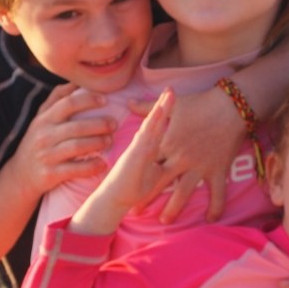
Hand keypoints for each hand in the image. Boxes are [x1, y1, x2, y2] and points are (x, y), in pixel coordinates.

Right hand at [11, 83, 116, 194]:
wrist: (21, 175)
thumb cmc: (38, 141)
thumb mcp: (41, 119)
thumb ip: (57, 99)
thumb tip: (76, 81)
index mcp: (45, 119)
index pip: (68, 104)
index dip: (88, 100)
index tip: (105, 100)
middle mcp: (44, 136)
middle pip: (76, 126)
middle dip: (99, 124)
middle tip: (114, 124)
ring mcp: (47, 155)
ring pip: (76, 147)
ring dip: (97, 143)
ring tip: (110, 141)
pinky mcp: (51, 174)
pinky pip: (74, 170)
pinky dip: (91, 167)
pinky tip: (103, 164)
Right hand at [71, 89, 174, 234]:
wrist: (115, 199)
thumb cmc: (132, 188)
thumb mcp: (154, 174)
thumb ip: (162, 164)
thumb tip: (174, 162)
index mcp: (149, 147)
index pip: (159, 126)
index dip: (166, 112)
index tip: (174, 97)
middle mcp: (143, 144)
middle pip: (156, 121)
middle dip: (164, 104)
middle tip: (172, 88)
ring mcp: (139, 148)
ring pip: (151, 125)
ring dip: (160, 110)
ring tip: (168, 95)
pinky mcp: (135, 155)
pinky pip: (146, 137)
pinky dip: (152, 125)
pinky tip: (159, 115)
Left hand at [128, 85, 245, 223]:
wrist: (230, 106)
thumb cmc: (200, 103)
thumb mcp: (173, 104)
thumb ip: (148, 107)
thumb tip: (129, 103)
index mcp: (168, 143)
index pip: (147, 163)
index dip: (135, 175)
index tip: (125, 186)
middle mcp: (181, 159)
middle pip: (160, 182)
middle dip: (147, 198)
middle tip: (136, 212)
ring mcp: (200, 166)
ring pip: (183, 193)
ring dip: (174, 208)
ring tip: (165, 221)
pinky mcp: (218, 170)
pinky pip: (217, 193)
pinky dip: (215, 207)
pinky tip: (211, 220)